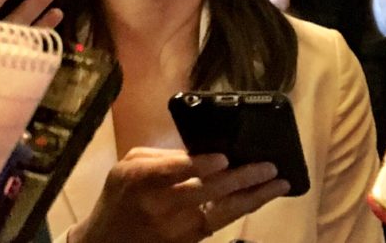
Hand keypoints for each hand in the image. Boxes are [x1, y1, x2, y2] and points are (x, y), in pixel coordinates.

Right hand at [68, 148, 288, 242]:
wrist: (106, 242)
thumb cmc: (121, 195)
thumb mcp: (130, 165)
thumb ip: (164, 157)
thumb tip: (204, 151)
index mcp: (141, 179)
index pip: (172, 171)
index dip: (198, 165)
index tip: (224, 158)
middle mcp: (159, 205)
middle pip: (205, 192)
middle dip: (241, 178)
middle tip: (269, 167)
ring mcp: (175, 228)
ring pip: (222, 212)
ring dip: (254, 198)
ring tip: (279, 184)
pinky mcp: (187, 242)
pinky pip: (221, 223)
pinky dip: (243, 209)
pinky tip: (261, 197)